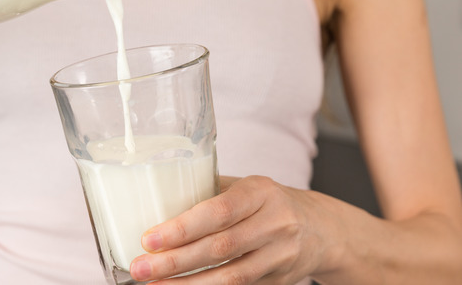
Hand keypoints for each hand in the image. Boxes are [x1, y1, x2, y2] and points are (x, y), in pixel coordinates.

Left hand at [130, 176, 338, 283]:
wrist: (320, 229)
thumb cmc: (266, 202)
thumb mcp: (244, 186)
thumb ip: (207, 192)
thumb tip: (154, 201)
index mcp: (260, 192)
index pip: (218, 210)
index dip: (182, 227)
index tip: (149, 239)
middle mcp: (275, 223)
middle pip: (220, 247)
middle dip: (175, 261)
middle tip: (141, 267)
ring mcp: (280, 255)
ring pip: (230, 276)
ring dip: (188, 284)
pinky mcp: (278, 281)